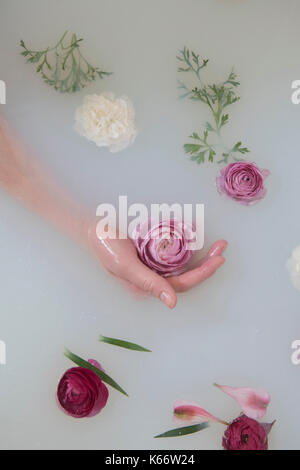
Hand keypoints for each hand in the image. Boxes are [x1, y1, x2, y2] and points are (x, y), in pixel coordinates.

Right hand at [88, 223, 226, 308]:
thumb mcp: (127, 266)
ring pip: (182, 265)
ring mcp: (153, 266)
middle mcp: (153, 279)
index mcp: (147, 287)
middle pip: (186, 276)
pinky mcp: (152, 255)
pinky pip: (174, 254)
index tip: (218, 260)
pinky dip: (187, 246)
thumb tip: (173, 303)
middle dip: (206, 264)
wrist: (92, 228)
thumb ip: (149, 283)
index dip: (202, 273)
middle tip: (223, 248)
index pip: (181, 284)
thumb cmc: (106, 246)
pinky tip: (197, 236)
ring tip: (217, 244)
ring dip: (201, 255)